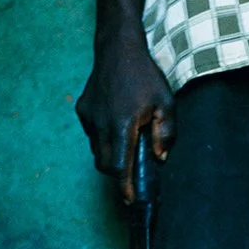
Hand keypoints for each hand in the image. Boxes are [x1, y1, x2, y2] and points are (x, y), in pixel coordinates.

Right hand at [75, 25, 175, 202]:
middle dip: (118, 174)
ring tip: (127, 140)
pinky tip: (116, 122)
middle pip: (105, 165)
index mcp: (123, 125)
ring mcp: (89, 118)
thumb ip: (166, 133)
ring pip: (98, 150)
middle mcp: (101, 124)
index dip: (125, 187)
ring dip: (112, 154)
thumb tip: (160, 158)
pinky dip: (104, 137)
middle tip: (133, 174)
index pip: (119, 167)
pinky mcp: (82, 111)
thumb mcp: (166, 103)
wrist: (117, 48)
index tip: (130, 200)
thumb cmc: (145, 76)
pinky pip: (93, 134)